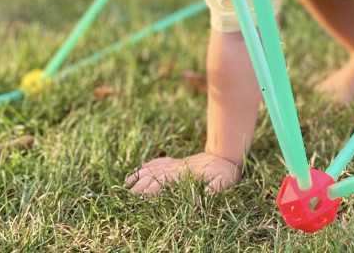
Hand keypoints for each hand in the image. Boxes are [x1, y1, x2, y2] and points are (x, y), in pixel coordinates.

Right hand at [124, 151, 241, 195]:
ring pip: (153, 168)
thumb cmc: (226, 171)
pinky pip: (158, 163)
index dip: (152, 188)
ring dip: (140, 175)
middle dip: (140, 185)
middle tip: (126, 195)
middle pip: (153, 174)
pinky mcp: (177, 163)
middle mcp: (177, 167)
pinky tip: (139, 172)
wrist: (227, 155)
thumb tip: (207, 195)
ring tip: (126, 185)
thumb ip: (217, 187)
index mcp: (184, 173)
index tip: (140, 197)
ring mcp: (176, 164)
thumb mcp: (225, 180)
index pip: (163, 180)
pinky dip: (147, 167)